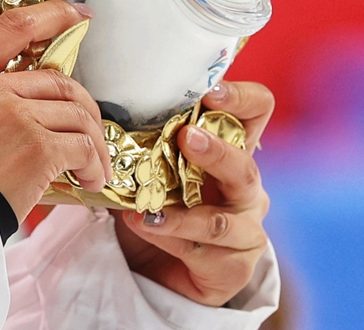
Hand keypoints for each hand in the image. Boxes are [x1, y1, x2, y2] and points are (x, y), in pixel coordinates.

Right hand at [0, 1, 111, 219]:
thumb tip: (12, 91)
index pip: (12, 27)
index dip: (52, 15)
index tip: (78, 15)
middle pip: (57, 79)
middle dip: (83, 105)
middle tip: (90, 127)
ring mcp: (13, 116)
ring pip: (75, 113)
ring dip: (93, 142)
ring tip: (92, 166)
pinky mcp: (35, 149)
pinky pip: (81, 147)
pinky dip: (93, 165)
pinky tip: (88, 180)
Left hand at [114, 80, 275, 305]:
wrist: (158, 270)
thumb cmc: (161, 206)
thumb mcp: (156, 168)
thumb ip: (148, 141)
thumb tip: (107, 113)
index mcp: (234, 152)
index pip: (257, 112)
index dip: (241, 98)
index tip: (210, 93)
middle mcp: (247, 191)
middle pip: (247, 167)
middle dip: (217, 153)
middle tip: (187, 138)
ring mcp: (246, 231)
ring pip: (221, 221)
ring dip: (183, 213)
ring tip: (149, 206)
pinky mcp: (234, 269)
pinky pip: (200, 251)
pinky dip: (168, 237)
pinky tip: (144, 226)